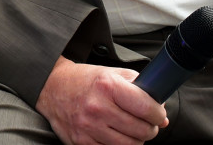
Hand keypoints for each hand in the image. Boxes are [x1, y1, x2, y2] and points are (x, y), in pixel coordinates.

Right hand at [35, 57, 166, 144]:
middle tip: (142, 121)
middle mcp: (97, 107)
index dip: (158, 114)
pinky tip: (113, 135)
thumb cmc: (85, 80)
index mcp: (107, 86)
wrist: (51, 86)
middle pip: (143, 131)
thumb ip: (140, 89)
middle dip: (148, 128)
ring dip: (135, 139)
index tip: (157, 114)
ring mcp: (88, 127)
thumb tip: (162, 117)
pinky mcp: (81, 142)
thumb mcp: (111, 74)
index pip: (148, 109)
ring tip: (128, 129)